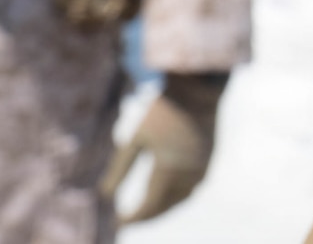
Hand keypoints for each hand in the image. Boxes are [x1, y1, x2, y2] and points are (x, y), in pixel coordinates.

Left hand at [101, 72, 226, 223]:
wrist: (199, 88)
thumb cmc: (163, 110)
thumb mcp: (137, 137)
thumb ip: (120, 168)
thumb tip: (103, 194)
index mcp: (168, 171)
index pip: (148, 206)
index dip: (133, 218)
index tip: (118, 223)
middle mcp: (188, 176)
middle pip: (164, 207)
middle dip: (147, 216)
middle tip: (128, 220)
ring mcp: (201, 170)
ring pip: (180, 200)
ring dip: (162, 208)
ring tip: (147, 211)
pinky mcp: (209, 161)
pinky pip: (190, 189)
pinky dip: (176, 197)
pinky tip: (167, 193)